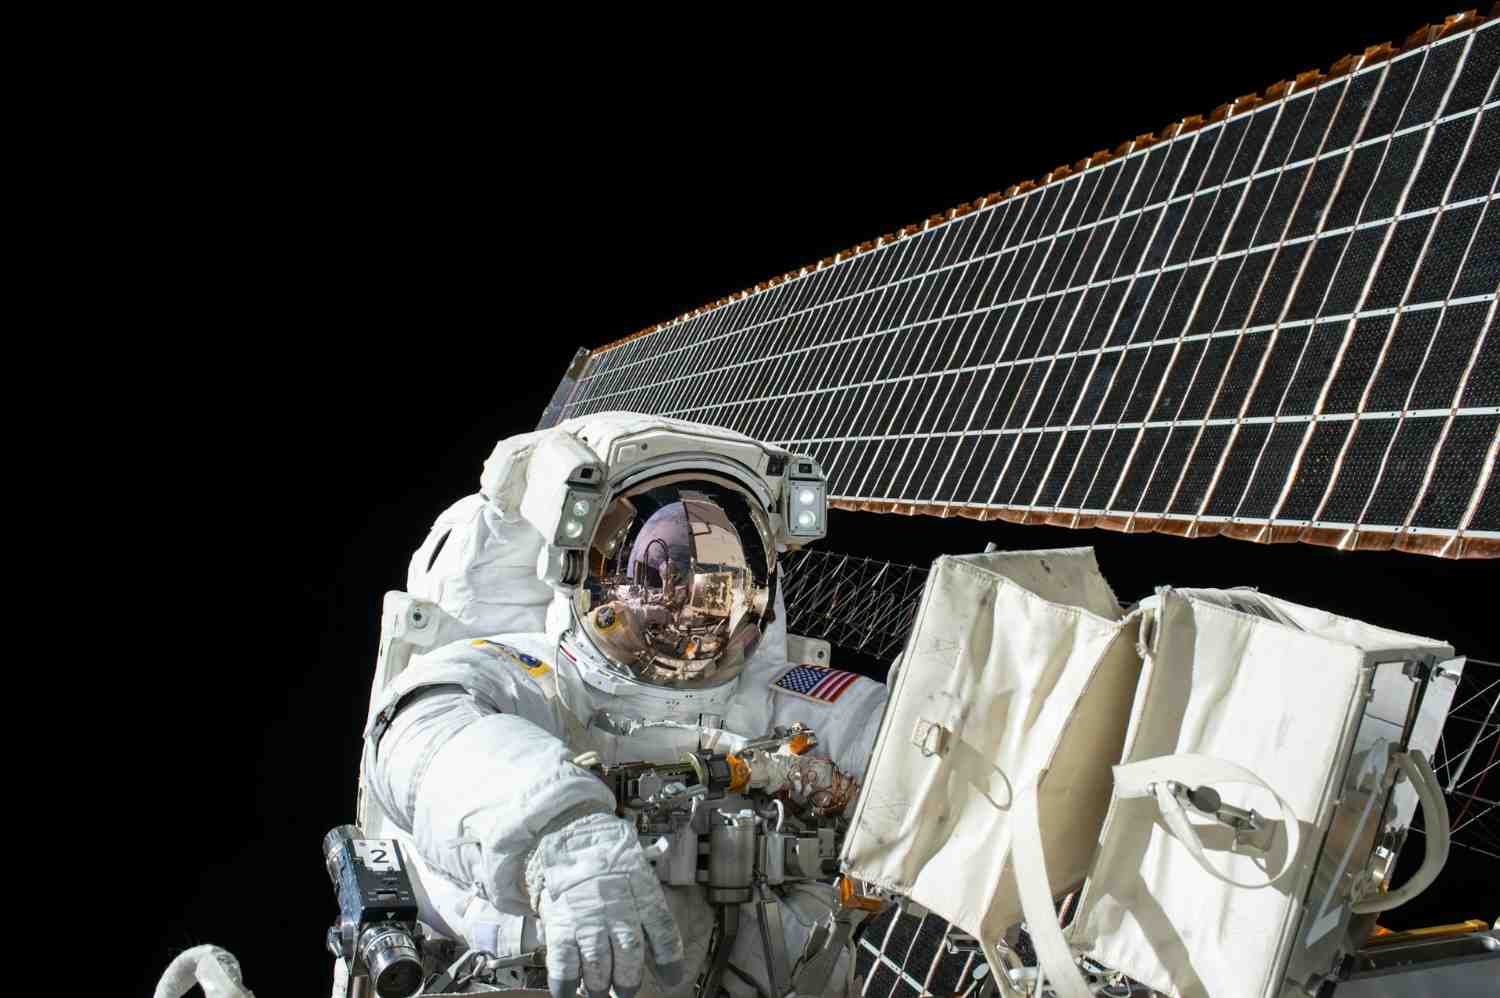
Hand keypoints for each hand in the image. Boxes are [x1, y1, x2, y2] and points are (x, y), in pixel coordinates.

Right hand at [527, 811, 685, 997]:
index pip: (663, 932)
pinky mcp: (561, 925)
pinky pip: (565, 965)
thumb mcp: (635, 867)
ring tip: (598, 990)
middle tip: (625, 990)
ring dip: (599, 986)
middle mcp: (618, 908)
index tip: (671, 979)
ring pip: (600, 967)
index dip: (670, 961)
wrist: (566, 831)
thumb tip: (656, 939)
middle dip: (628, 981)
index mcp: (642, 891)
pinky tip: (568, 991)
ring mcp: (589, 918)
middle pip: (631, 956)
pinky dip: (567, 984)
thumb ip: (645, 901)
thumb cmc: (603, 851)